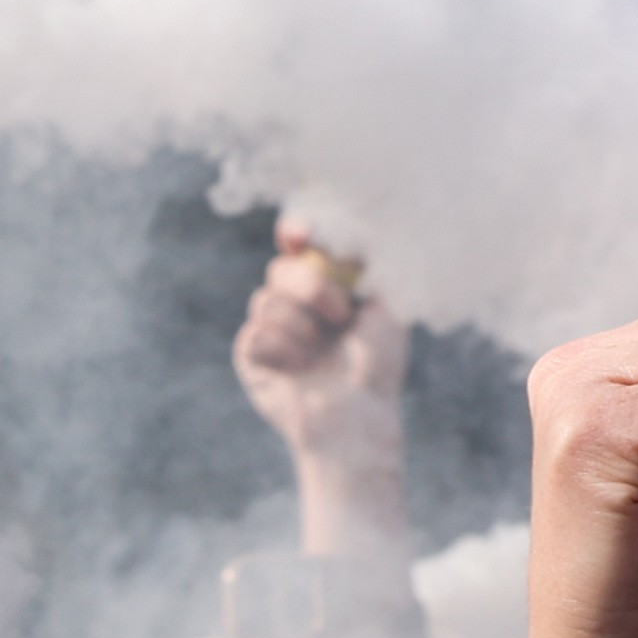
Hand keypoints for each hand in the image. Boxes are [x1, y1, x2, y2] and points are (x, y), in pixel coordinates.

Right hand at [234, 223, 405, 460]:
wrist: (357, 413)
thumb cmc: (378, 364)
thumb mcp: (387, 304)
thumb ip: (371, 264)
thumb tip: (362, 224)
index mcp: (324, 283)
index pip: (298, 245)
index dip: (295, 232)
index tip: (303, 235)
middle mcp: (293, 302)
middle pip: (279, 269)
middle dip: (310, 287)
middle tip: (340, 315)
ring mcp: (269, 328)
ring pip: (265, 300)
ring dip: (301, 326)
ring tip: (321, 352)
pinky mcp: (250, 356)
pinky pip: (255, 333)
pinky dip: (284, 350)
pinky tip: (299, 369)